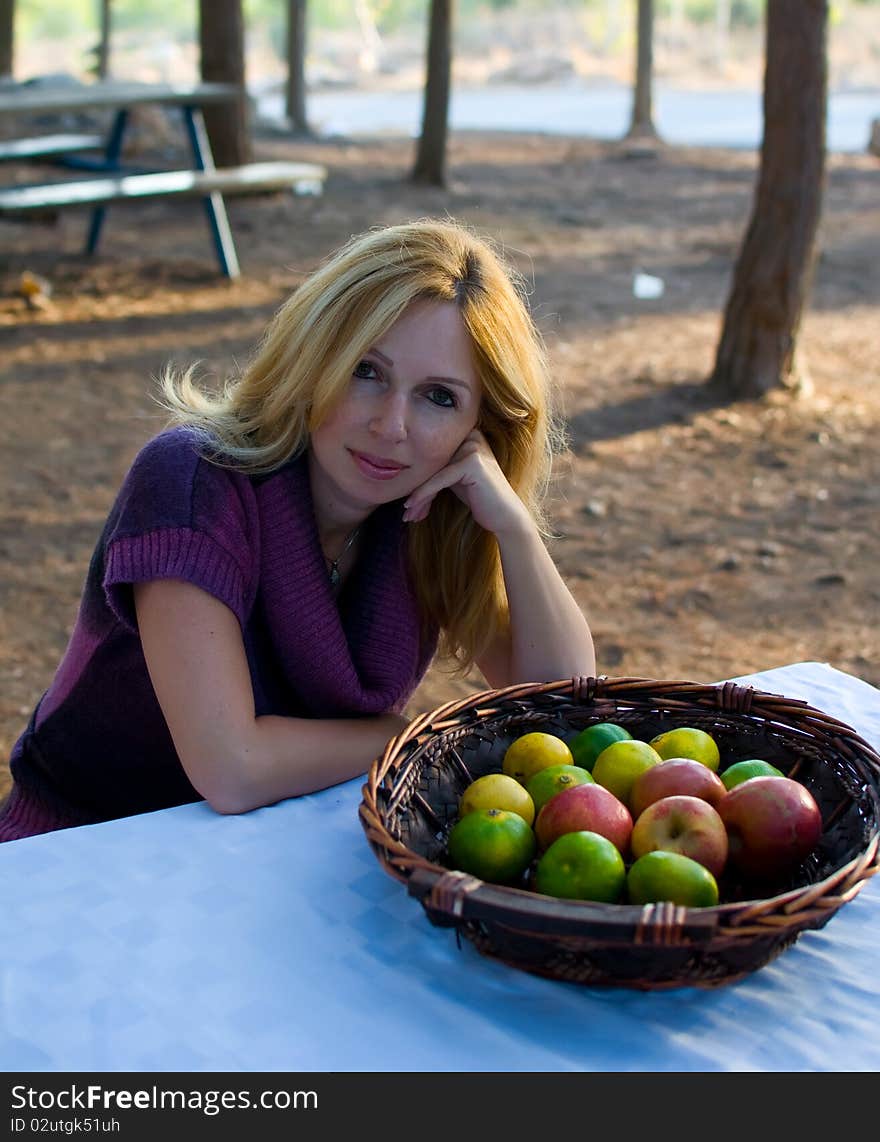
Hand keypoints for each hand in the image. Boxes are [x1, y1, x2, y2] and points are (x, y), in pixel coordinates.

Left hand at [402, 429, 530, 536]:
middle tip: (406, 512)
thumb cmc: (479, 498)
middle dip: (417, 489)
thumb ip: (437, 468)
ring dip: (418, 496)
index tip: (408, 504)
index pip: (433, 455)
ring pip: (433, 472)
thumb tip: (403, 471)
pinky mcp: (473, 462)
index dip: (419, 480)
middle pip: (432, 463)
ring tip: (408, 514)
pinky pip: (440, 479)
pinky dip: (424, 494)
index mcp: (467, 434)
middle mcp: (471, 435)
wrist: (504, 516)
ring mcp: (473, 446)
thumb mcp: (454, 478)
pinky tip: (412, 507)